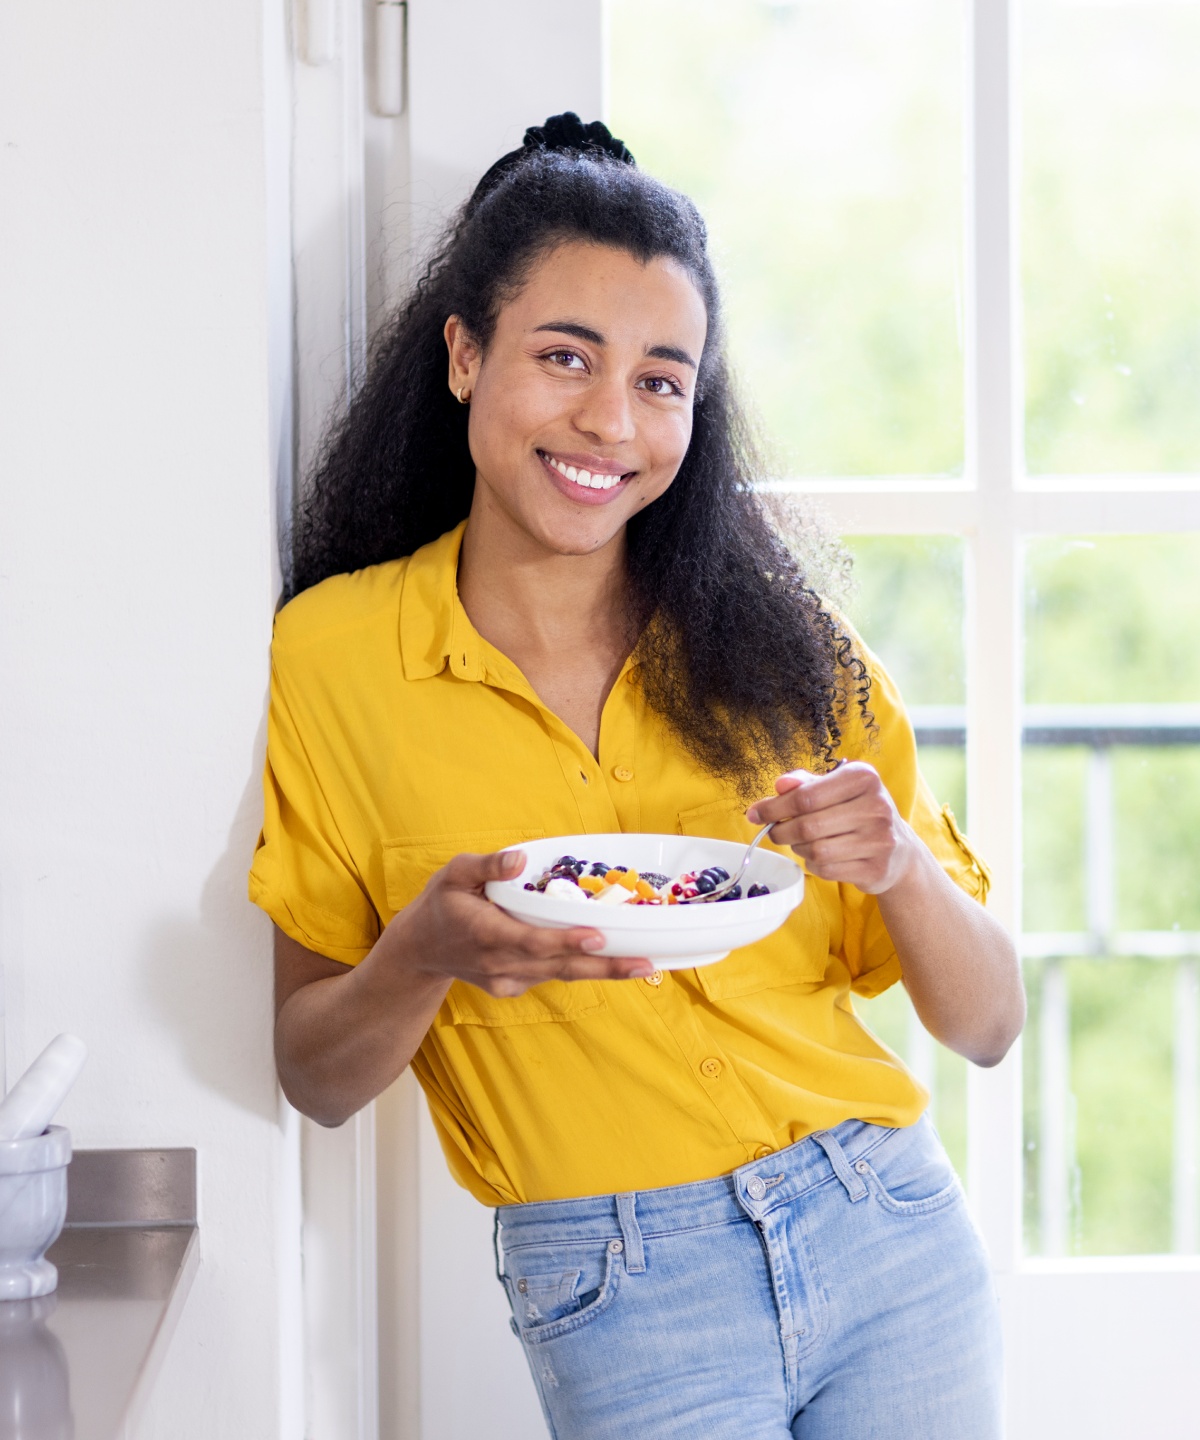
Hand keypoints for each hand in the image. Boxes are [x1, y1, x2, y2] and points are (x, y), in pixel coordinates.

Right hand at [389, 849, 652, 996]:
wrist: (420, 950)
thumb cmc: (441, 904)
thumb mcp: (454, 873)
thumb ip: (487, 866)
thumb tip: (519, 859)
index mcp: (485, 934)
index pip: (531, 942)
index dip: (565, 942)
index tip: (597, 938)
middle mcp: (499, 963)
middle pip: (558, 967)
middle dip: (604, 967)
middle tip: (645, 964)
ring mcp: (507, 980)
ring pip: (560, 976)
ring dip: (602, 971)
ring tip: (643, 966)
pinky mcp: (513, 987)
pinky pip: (550, 976)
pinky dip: (580, 969)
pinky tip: (611, 962)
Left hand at [746, 762, 917, 894]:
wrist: (899, 849)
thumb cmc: (857, 811)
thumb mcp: (835, 788)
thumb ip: (804, 785)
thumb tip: (779, 785)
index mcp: (863, 777)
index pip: (805, 796)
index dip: (773, 807)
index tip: (755, 813)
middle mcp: (876, 806)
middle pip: (807, 825)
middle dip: (781, 830)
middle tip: (774, 831)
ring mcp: (880, 840)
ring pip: (816, 850)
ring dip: (798, 848)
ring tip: (801, 842)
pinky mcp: (876, 868)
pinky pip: (827, 870)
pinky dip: (814, 865)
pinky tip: (820, 857)